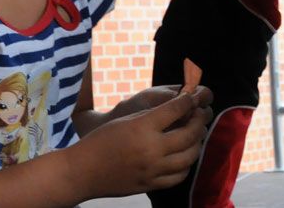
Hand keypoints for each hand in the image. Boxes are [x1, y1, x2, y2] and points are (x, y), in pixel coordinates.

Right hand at [67, 91, 212, 196]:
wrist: (83, 172)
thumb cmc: (101, 140)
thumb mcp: (126, 119)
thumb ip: (153, 115)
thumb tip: (177, 107)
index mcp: (143, 127)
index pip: (176, 110)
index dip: (188, 101)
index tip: (192, 97)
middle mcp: (151, 149)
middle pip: (189, 133)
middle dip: (199, 120)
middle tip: (200, 114)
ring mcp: (153, 170)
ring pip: (189, 156)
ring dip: (197, 143)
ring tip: (196, 135)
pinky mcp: (151, 185)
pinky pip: (179, 176)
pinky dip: (187, 164)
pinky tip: (185, 156)